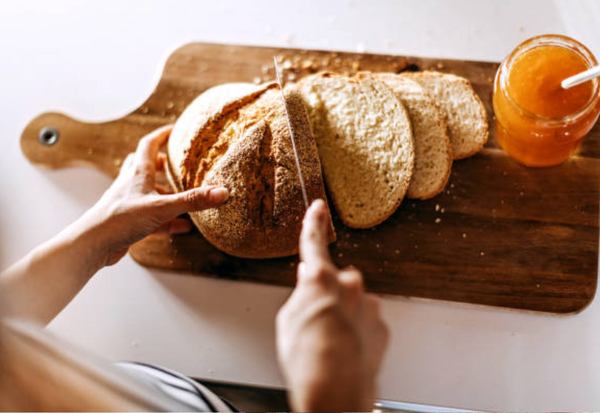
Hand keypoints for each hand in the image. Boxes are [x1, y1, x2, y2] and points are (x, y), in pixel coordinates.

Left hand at [79, 125, 228, 266]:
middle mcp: (132, 185)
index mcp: (138, 174)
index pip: (149, 144)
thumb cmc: (120, 220)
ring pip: (149, 191)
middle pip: (146, 165)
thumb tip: (221, 192)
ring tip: (185, 197)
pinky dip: (168, 220)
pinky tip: (183, 227)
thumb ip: (192, 200)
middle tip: (178, 164)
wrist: (93, 244)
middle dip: (163, 163)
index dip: (162, 135)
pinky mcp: (129, 222)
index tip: (175, 130)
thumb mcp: (162, 207)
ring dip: (166, 192)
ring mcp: (129, 203)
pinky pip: (152, 217)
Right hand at [276, 199, 388, 411]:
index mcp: (321, 278)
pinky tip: (344, 350)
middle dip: (327, 295)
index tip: (318, 208)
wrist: (336, 387)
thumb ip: (301, 294)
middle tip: (315, 322)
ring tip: (327, 343)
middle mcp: (349, 285)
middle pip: (335, 281)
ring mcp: (368, 305)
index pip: (313, 243)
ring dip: (342, 317)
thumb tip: (308, 281)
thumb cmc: (308, 357)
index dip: (314, 223)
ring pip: (352, 304)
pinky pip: (365, 322)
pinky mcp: (380, 326)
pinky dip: (355, 332)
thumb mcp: (288, 320)